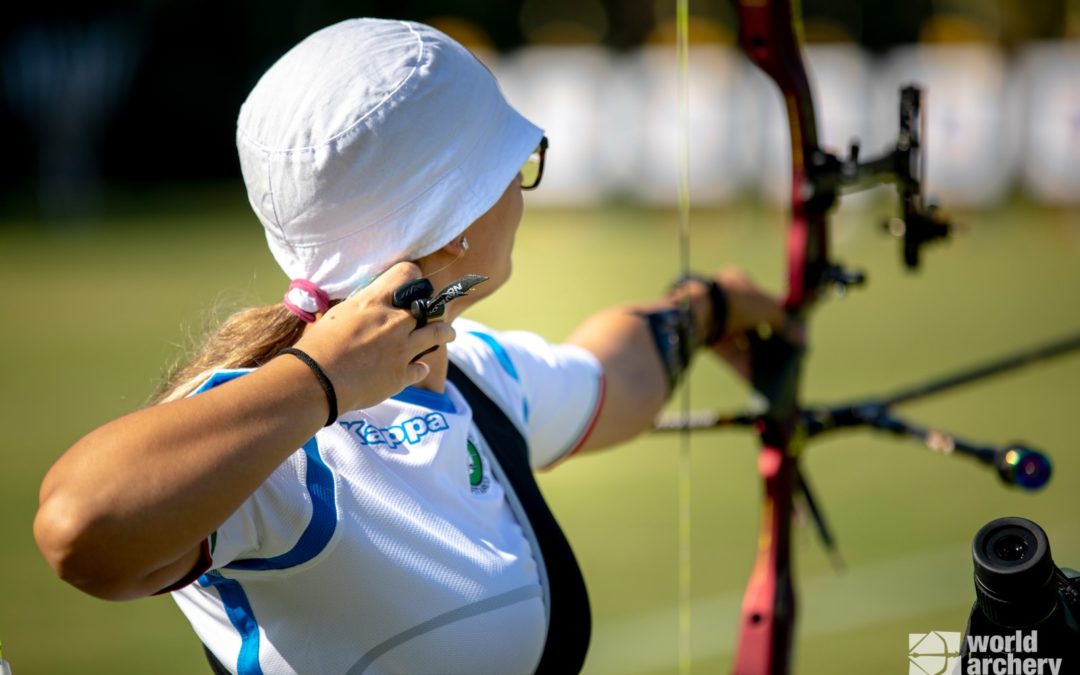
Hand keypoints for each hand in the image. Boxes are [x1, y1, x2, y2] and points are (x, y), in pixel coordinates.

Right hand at [292, 262, 454, 410]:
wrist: (315, 382)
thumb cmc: (317, 346)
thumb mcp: (338, 314)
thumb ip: (361, 307)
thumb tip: (369, 303)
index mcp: (374, 301)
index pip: (407, 273)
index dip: (412, 277)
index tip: (414, 284)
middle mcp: (394, 322)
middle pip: (428, 306)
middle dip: (430, 308)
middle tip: (428, 313)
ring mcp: (402, 349)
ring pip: (439, 333)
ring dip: (445, 332)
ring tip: (448, 333)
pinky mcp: (402, 375)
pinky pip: (422, 368)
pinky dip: (419, 368)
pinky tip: (417, 368)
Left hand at [708, 267, 802, 380]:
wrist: (700, 313)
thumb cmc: (737, 302)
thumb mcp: (768, 309)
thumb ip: (785, 323)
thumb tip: (802, 338)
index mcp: (738, 284)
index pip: (762, 302)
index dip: (776, 318)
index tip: (788, 334)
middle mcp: (725, 302)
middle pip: (751, 325)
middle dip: (766, 342)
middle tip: (782, 357)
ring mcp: (715, 321)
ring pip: (741, 343)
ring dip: (756, 358)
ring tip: (772, 373)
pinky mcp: (707, 341)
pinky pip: (730, 356)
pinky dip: (743, 367)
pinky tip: (757, 381)